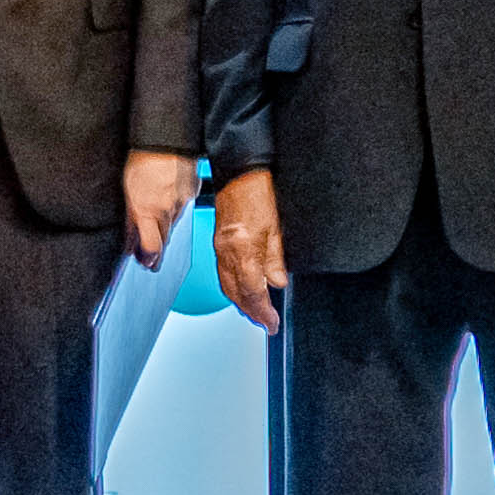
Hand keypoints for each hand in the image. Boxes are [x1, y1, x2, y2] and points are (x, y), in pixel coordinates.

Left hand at [120, 150, 193, 270]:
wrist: (165, 136)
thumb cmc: (141, 159)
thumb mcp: (127, 191)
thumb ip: (130, 219)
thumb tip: (130, 243)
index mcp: (148, 210)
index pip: (153, 246)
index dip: (150, 258)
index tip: (146, 264)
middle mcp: (167, 209)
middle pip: (165, 237)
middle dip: (157, 247)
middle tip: (150, 258)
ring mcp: (183, 200)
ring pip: (174, 222)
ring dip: (165, 227)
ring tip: (156, 226)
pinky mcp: (193, 190)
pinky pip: (183, 206)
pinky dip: (175, 207)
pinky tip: (167, 201)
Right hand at [211, 166, 285, 333]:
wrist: (239, 170)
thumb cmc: (258, 192)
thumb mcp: (276, 228)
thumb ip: (275, 259)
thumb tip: (277, 282)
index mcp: (243, 249)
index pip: (253, 291)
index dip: (263, 311)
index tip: (272, 324)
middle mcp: (227, 251)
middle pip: (236, 293)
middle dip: (251, 311)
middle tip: (265, 322)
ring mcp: (219, 247)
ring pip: (227, 285)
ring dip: (241, 301)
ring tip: (256, 311)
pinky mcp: (217, 241)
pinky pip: (222, 272)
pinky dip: (233, 286)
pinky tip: (243, 289)